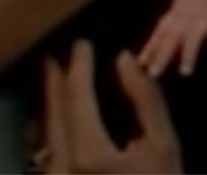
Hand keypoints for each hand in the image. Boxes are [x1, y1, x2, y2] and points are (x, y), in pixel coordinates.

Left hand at [42, 42, 180, 173]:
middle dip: (53, 79)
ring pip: (43, 131)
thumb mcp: (163, 144)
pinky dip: (49, 122)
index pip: (77, 98)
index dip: (78, 66)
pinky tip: (55, 110)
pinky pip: (45, 147)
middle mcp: (61, 166)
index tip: (81, 44)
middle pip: (52, 112)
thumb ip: (144, 99)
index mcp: (89, 154)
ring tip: (52, 74)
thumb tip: (123, 58)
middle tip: (54, 52)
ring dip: (47, 99)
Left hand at [138, 0, 206, 76]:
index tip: (139, 63)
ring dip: (189, 53)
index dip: (150, 46)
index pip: (161, 31)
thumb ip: (177, 12)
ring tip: (185, 72)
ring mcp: (206, 14)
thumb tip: (165, 26)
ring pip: (194, 36)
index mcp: (178, 10)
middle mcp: (188, 14)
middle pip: (172, 36)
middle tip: (153, 73)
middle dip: (162, 54)